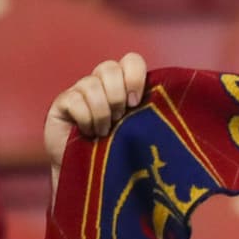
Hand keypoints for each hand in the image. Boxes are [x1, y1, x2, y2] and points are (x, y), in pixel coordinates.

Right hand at [46, 52, 147, 202]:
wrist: (92, 178)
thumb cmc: (122, 154)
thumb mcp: (142, 132)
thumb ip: (152, 114)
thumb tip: (176, 108)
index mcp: (124, 85)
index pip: (131, 60)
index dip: (134, 76)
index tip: (137, 102)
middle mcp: (101, 83)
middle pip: (108, 68)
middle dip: (117, 96)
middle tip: (120, 119)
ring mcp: (79, 91)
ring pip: (91, 85)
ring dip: (102, 112)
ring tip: (105, 132)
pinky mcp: (62, 102)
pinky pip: (75, 100)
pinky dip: (86, 119)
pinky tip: (88, 133)